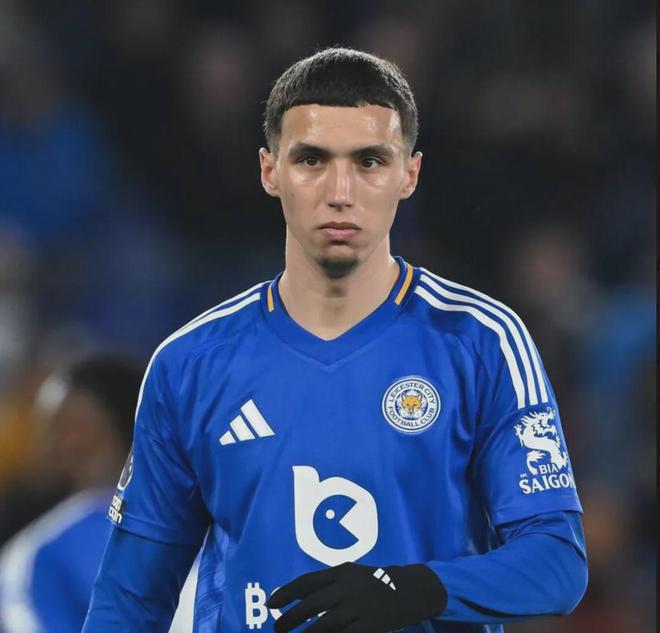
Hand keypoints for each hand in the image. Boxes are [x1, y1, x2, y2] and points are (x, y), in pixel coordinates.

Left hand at [267, 561, 446, 632]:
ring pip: (324, 625)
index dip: (287, 593)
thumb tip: (299, 598)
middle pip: (311, 605)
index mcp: (341, 571)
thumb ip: (329, 583)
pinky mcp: (369, 625)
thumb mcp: (352, 574)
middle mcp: (348, 587)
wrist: (410, 589)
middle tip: (277, 628)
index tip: (271, 604)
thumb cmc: (374, 582)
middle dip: (290, 618)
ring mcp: (359, 607)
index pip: (307, 582)